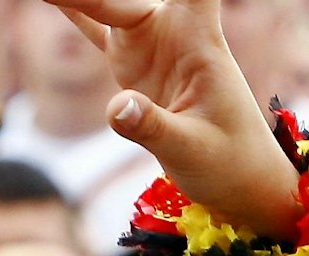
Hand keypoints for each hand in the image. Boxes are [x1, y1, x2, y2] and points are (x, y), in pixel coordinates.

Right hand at [47, 0, 298, 234]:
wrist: (241, 183)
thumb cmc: (231, 165)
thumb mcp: (193, 152)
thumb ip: (153, 128)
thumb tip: (118, 108)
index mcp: (199, 41)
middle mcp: (171, 30)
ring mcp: (147, 42)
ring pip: (102, 1)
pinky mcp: (128, 61)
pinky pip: (89, 22)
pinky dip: (67, 3)